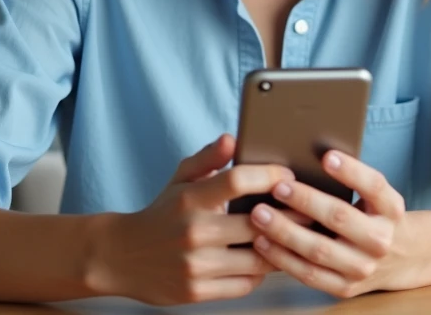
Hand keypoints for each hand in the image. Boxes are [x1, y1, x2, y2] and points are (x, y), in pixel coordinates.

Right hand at [96, 134, 293, 305]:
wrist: (120, 256)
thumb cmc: (161, 214)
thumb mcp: (180, 179)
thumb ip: (208, 158)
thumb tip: (233, 138)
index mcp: (190, 199)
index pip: (237, 181)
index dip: (269, 175)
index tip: (287, 175)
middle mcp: (193, 232)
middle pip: (256, 224)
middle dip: (289, 215)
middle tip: (309, 208)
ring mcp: (196, 265)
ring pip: (257, 259)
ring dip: (280, 248)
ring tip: (296, 235)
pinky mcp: (197, 292)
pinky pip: (245, 284)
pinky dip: (260, 273)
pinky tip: (266, 260)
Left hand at [248, 151, 421, 297]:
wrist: (399, 258)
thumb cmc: (374, 216)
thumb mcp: (376, 197)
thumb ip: (352, 179)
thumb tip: (309, 153)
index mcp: (391, 209)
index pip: (374, 186)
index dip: (351, 171)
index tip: (326, 156)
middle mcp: (381, 240)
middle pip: (340, 217)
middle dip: (306, 201)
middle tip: (278, 186)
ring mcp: (363, 267)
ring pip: (319, 250)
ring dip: (285, 231)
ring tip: (260, 214)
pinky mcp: (345, 287)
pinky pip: (309, 274)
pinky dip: (283, 258)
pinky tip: (263, 242)